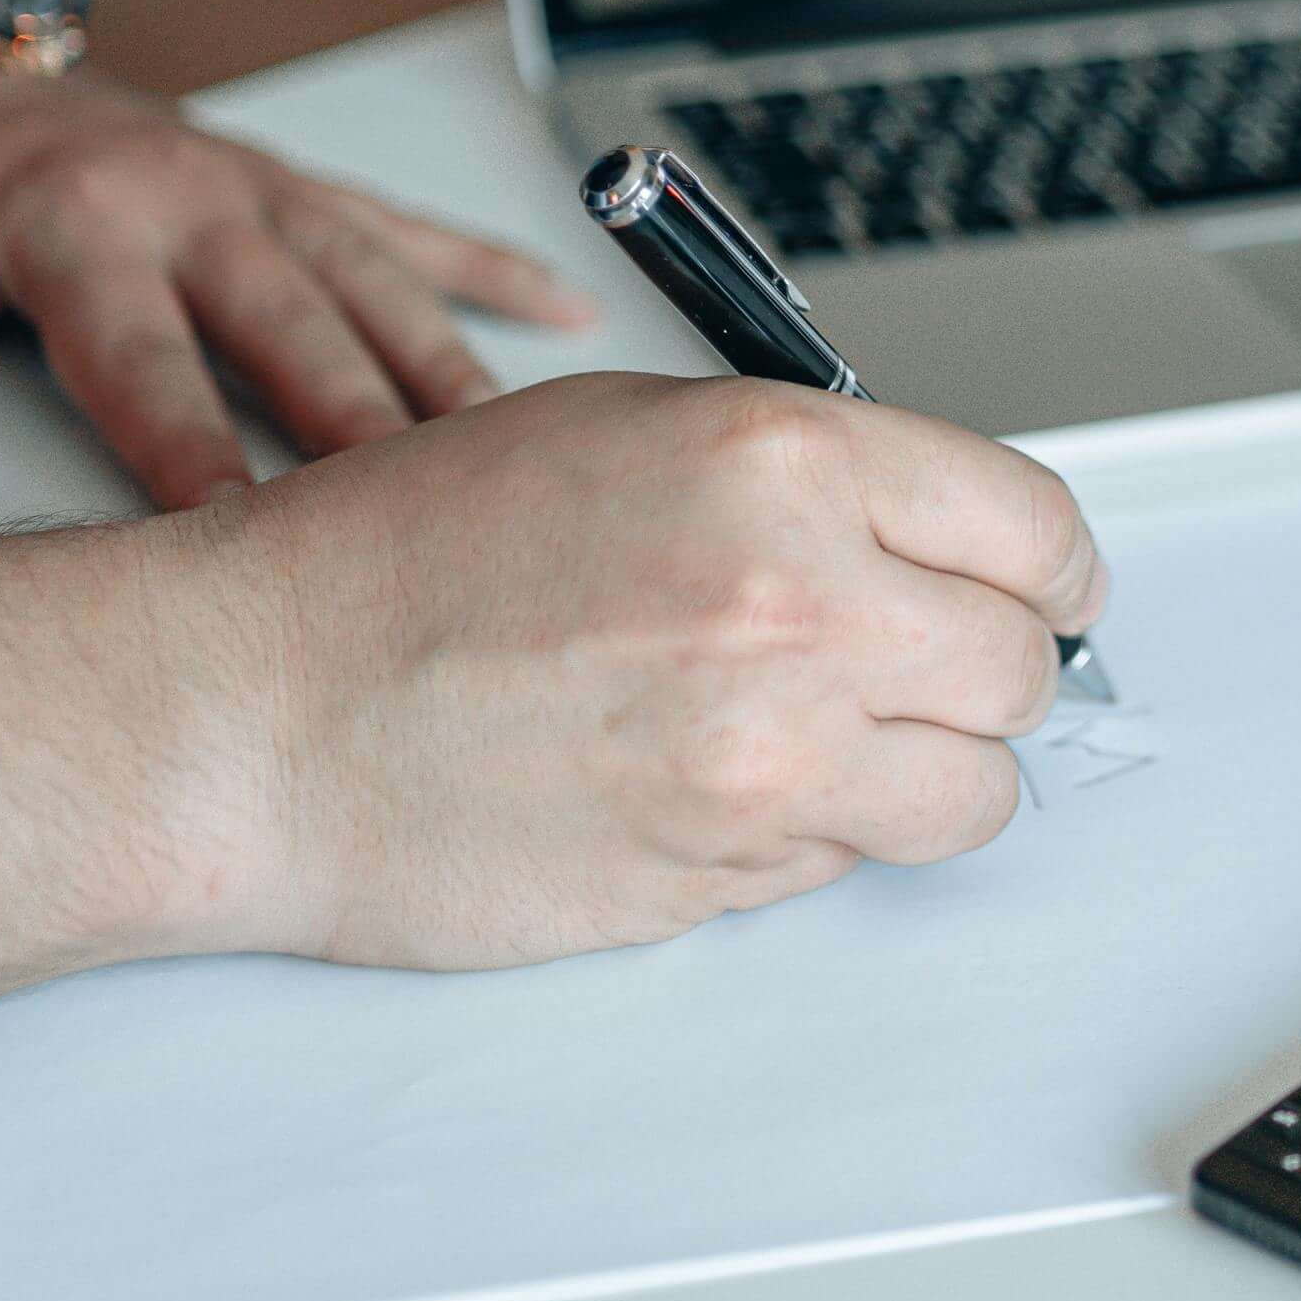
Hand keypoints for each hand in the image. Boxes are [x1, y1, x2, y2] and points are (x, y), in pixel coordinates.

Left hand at [0, 35, 595, 507]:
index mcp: (68, 221)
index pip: (146, 367)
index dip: (199, 463)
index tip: (248, 552)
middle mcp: (185, 195)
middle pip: (301, 335)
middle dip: (374, 439)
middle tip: (446, 536)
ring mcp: (248, 185)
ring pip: (379, 289)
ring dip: (451, 377)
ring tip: (531, 465)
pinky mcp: (281, 183)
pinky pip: (404, 229)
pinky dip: (490, 272)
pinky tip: (570, 323)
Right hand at [0, 372, 1110, 1048]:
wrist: (251, 707)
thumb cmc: (396, 558)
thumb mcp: (624, 427)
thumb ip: (798, 474)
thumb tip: (927, 537)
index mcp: (786, 461)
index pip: (1029, 525)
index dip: (1049, 566)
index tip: (1045, 588)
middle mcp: (803, 603)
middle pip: (1022, 668)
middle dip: (990, 668)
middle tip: (932, 664)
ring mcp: (771, 755)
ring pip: (971, 793)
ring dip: (929, 770)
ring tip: (836, 737)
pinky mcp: (725, 873)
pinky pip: (849, 861)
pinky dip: (817, 833)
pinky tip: (717, 782)